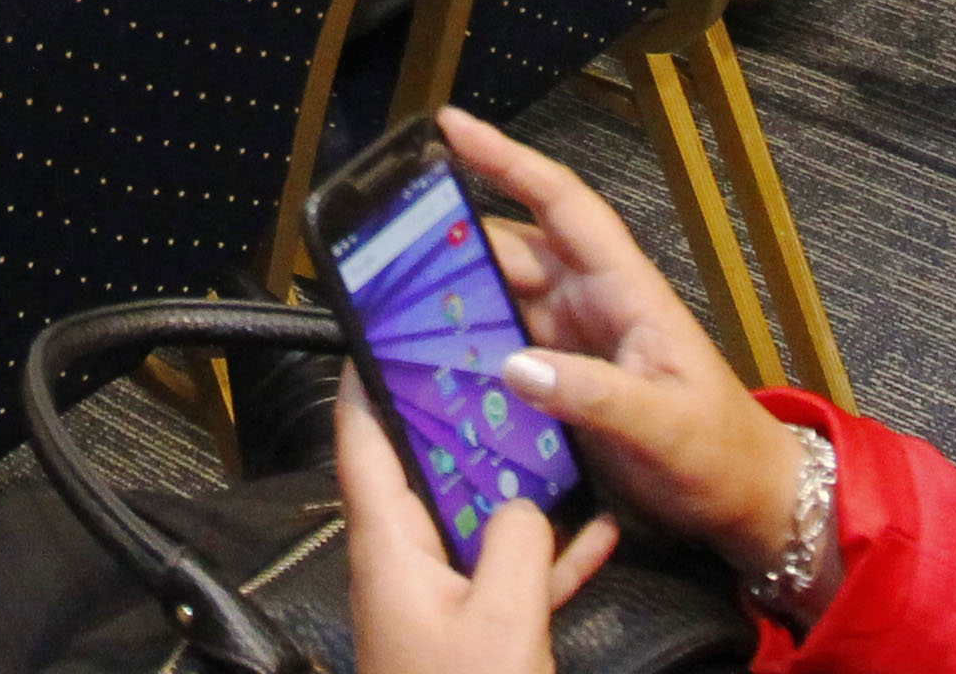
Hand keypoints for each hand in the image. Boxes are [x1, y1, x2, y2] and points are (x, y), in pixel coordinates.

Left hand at [335, 376, 603, 673]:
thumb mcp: (501, 619)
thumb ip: (517, 546)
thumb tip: (526, 506)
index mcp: (389, 546)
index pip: (361, 439)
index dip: (367, 378)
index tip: (389, 328)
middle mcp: (401, 562)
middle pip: (423, 467)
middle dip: (459, 417)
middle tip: (499, 368)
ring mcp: (432, 595)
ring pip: (472, 518)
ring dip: (516, 485)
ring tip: (560, 438)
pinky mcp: (463, 628)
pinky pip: (502, 574)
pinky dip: (543, 553)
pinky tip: (595, 532)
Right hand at [435, 111, 813, 592]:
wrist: (744, 499)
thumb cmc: (720, 451)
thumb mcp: (665, 426)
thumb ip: (595, 396)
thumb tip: (516, 367)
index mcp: (625, 290)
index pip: (562, 205)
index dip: (508, 160)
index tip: (453, 126)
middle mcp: (594, 302)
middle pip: (514, 250)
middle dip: (454, 236)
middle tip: (386, 238)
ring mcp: (575, 339)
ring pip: (502, 297)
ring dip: (456, 295)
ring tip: (392, 300)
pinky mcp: (562, 378)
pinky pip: (503, 346)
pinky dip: (467, 346)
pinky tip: (430, 361)